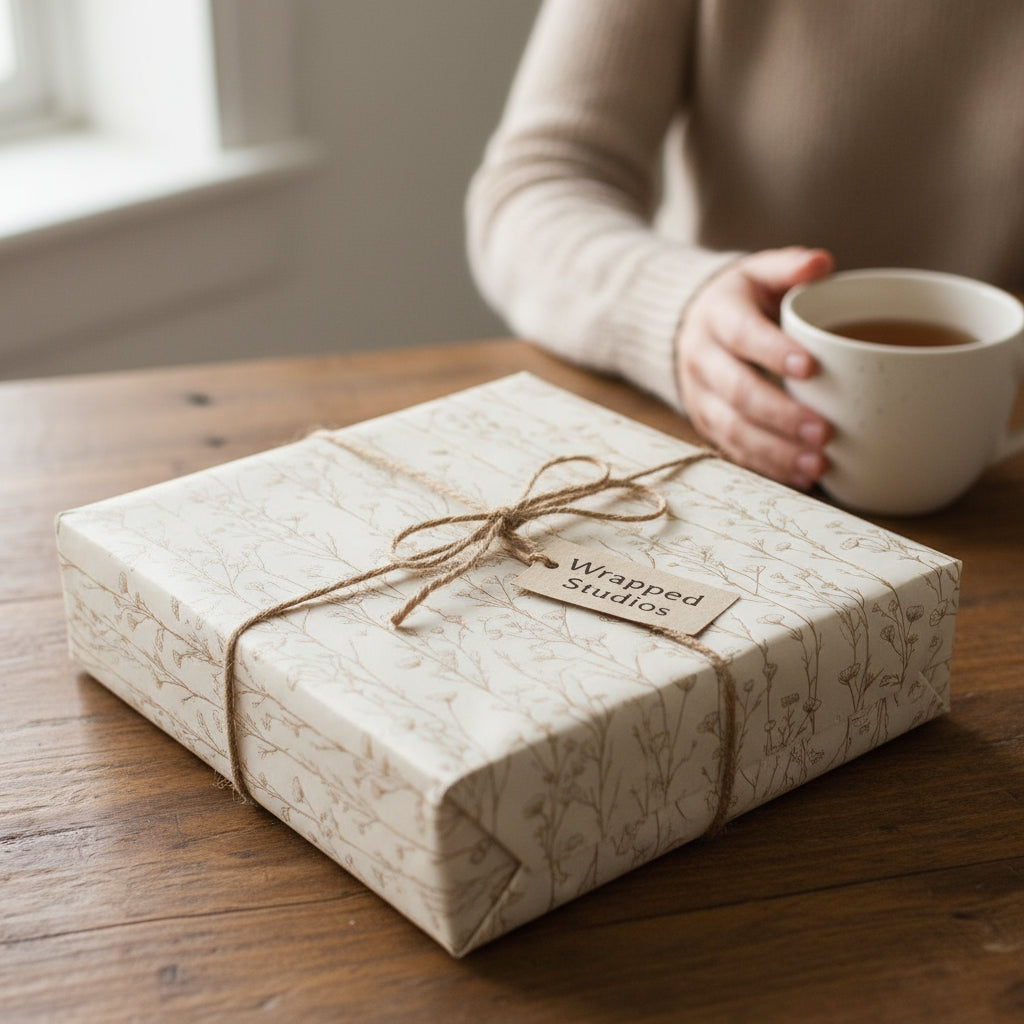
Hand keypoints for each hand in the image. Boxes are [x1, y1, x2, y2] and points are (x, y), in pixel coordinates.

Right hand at [676, 247, 834, 488]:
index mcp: (717, 315)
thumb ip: (789, 266)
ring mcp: (700, 396)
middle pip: (737, 392)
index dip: (774, 353)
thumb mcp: (759, 272)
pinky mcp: (705, 423)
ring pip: (732, 428)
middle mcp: (701, 358)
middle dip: (781, 415)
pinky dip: (766, 467)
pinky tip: (800, 477)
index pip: (742, 335)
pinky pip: (732, 450)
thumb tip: (821, 263)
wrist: (689, 325)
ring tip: (816, 465)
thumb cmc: (741, 300)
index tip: (812, 368)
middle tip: (824, 432)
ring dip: (774, 450)